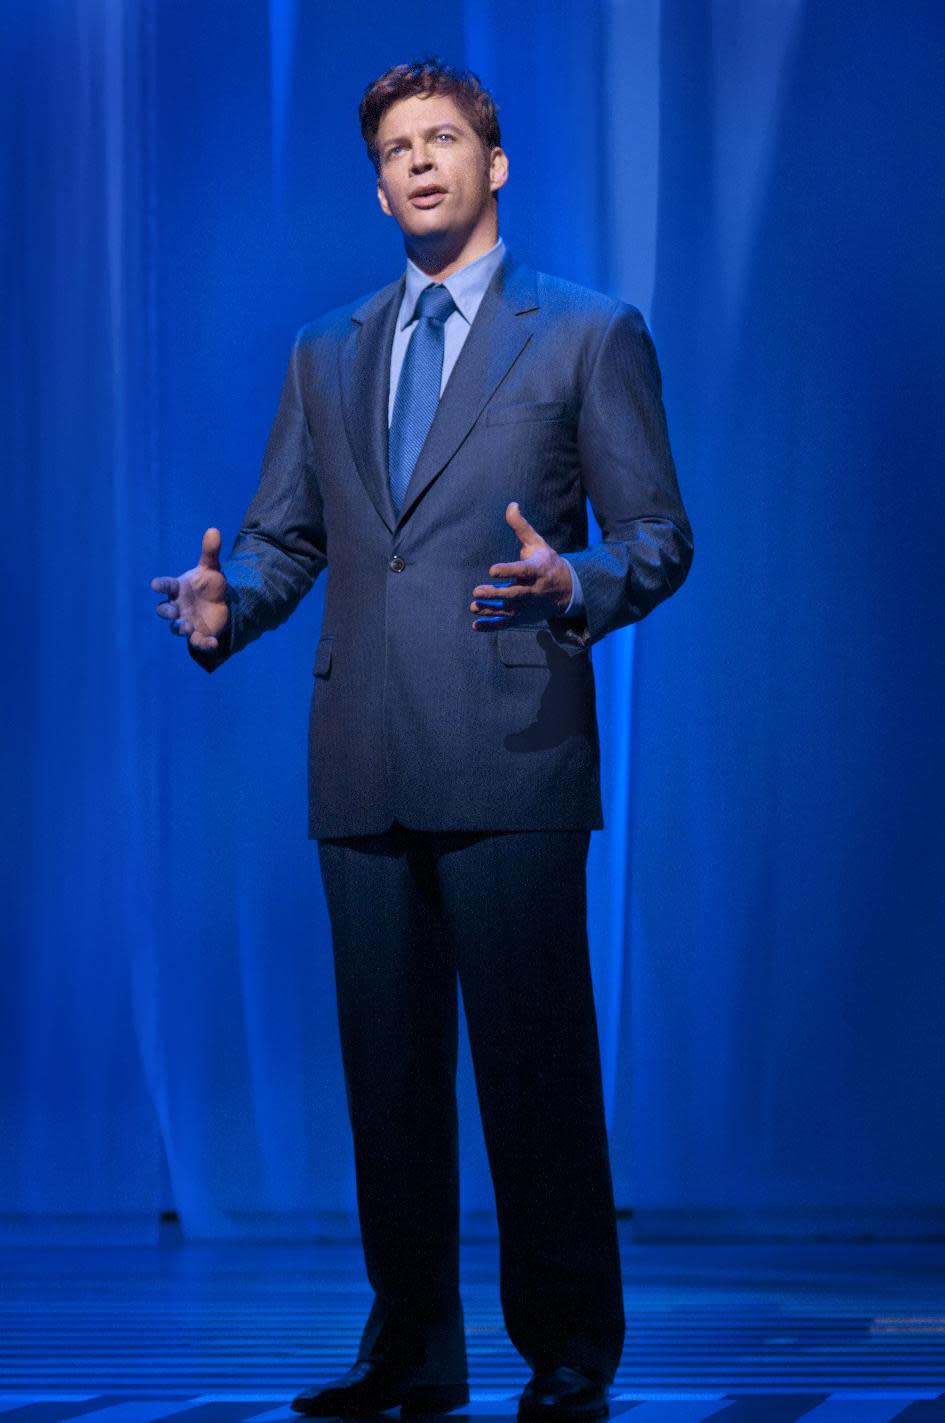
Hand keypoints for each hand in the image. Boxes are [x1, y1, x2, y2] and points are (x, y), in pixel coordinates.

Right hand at [151, 527, 228, 651]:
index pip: (166, 586)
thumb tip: (214, 530)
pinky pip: (197, 642)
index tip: (155, 584)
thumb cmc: (209, 585)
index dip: (160, 585)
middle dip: (166, 612)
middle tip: (173, 612)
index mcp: (178, 589)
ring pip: (176, 628)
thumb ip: (210, 552)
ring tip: (187, 627)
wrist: (220, 604)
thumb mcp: (212, 568)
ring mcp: (186, 621)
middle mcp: (178, 607)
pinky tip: (214, 643)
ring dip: (180, 628)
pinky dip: (204, 644)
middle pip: (164, 611)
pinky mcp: (199, 634)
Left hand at [470, 502, 573, 630]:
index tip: (492, 570)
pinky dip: (491, 626)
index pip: (522, 571)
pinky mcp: (523, 617)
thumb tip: (511, 505)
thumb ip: (521, 527)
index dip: (508, 571)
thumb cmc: (547, 562)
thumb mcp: (537, 543)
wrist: (566, 590)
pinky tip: (475, 625)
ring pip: (508, 611)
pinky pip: (506, 624)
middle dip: (496, 594)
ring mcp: (527, 606)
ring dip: (491, 611)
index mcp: (536, 570)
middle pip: (513, 594)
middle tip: (477, 591)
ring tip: (474, 607)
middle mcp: (533, 590)